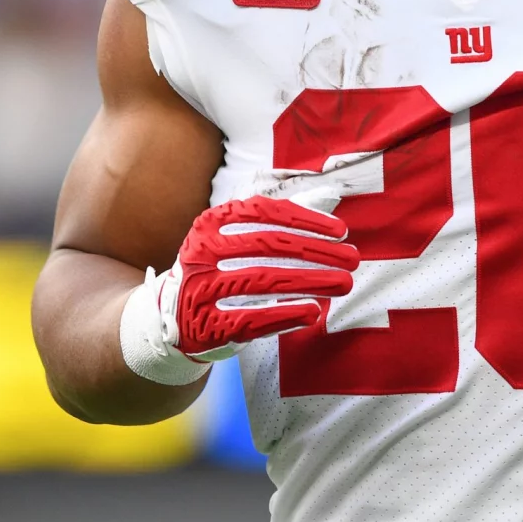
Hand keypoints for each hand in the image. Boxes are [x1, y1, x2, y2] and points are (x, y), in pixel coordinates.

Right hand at [120, 193, 358, 383]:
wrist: (169, 317)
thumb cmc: (217, 269)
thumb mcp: (234, 236)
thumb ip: (277, 218)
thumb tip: (330, 195)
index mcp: (211, 222)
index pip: (264, 213)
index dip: (306, 220)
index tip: (341, 231)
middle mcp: (202, 251)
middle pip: (269, 246)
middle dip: (317, 252)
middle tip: (352, 259)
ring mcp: (201, 289)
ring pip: (263, 281)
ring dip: (310, 282)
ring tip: (343, 284)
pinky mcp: (205, 326)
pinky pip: (250, 320)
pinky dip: (284, 316)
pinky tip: (313, 312)